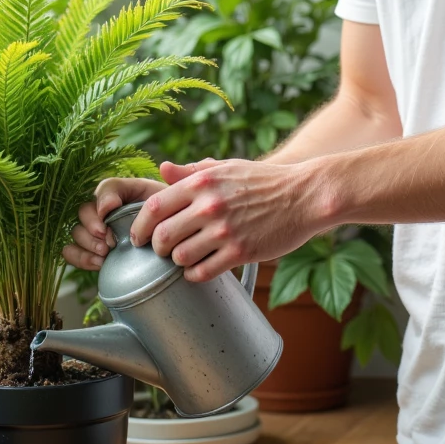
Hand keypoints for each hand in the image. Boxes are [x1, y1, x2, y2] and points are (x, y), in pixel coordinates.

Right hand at [60, 174, 170, 271]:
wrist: (180, 243)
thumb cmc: (174, 218)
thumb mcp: (167, 199)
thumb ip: (157, 187)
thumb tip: (127, 193)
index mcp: (124, 192)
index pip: (104, 188)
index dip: (103, 201)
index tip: (109, 215)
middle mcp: (105, 209)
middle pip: (83, 210)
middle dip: (91, 226)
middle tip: (108, 241)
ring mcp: (97, 231)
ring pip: (76, 231)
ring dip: (86, 243)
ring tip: (105, 253)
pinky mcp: (94, 252)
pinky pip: (72, 252)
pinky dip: (80, 257)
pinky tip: (99, 263)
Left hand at [128, 157, 327, 281]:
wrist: (305, 195)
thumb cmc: (265, 181)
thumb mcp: (228, 168)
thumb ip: (193, 171)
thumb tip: (162, 169)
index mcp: (202, 183)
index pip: (154, 207)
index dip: (139, 226)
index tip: (139, 237)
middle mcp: (209, 206)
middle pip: (162, 236)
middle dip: (156, 248)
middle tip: (161, 251)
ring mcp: (225, 231)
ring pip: (180, 257)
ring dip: (177, 262)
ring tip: (184, 258)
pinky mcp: (241, 252)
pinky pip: (203, 272)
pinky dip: (195, 274)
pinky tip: (200, 269)